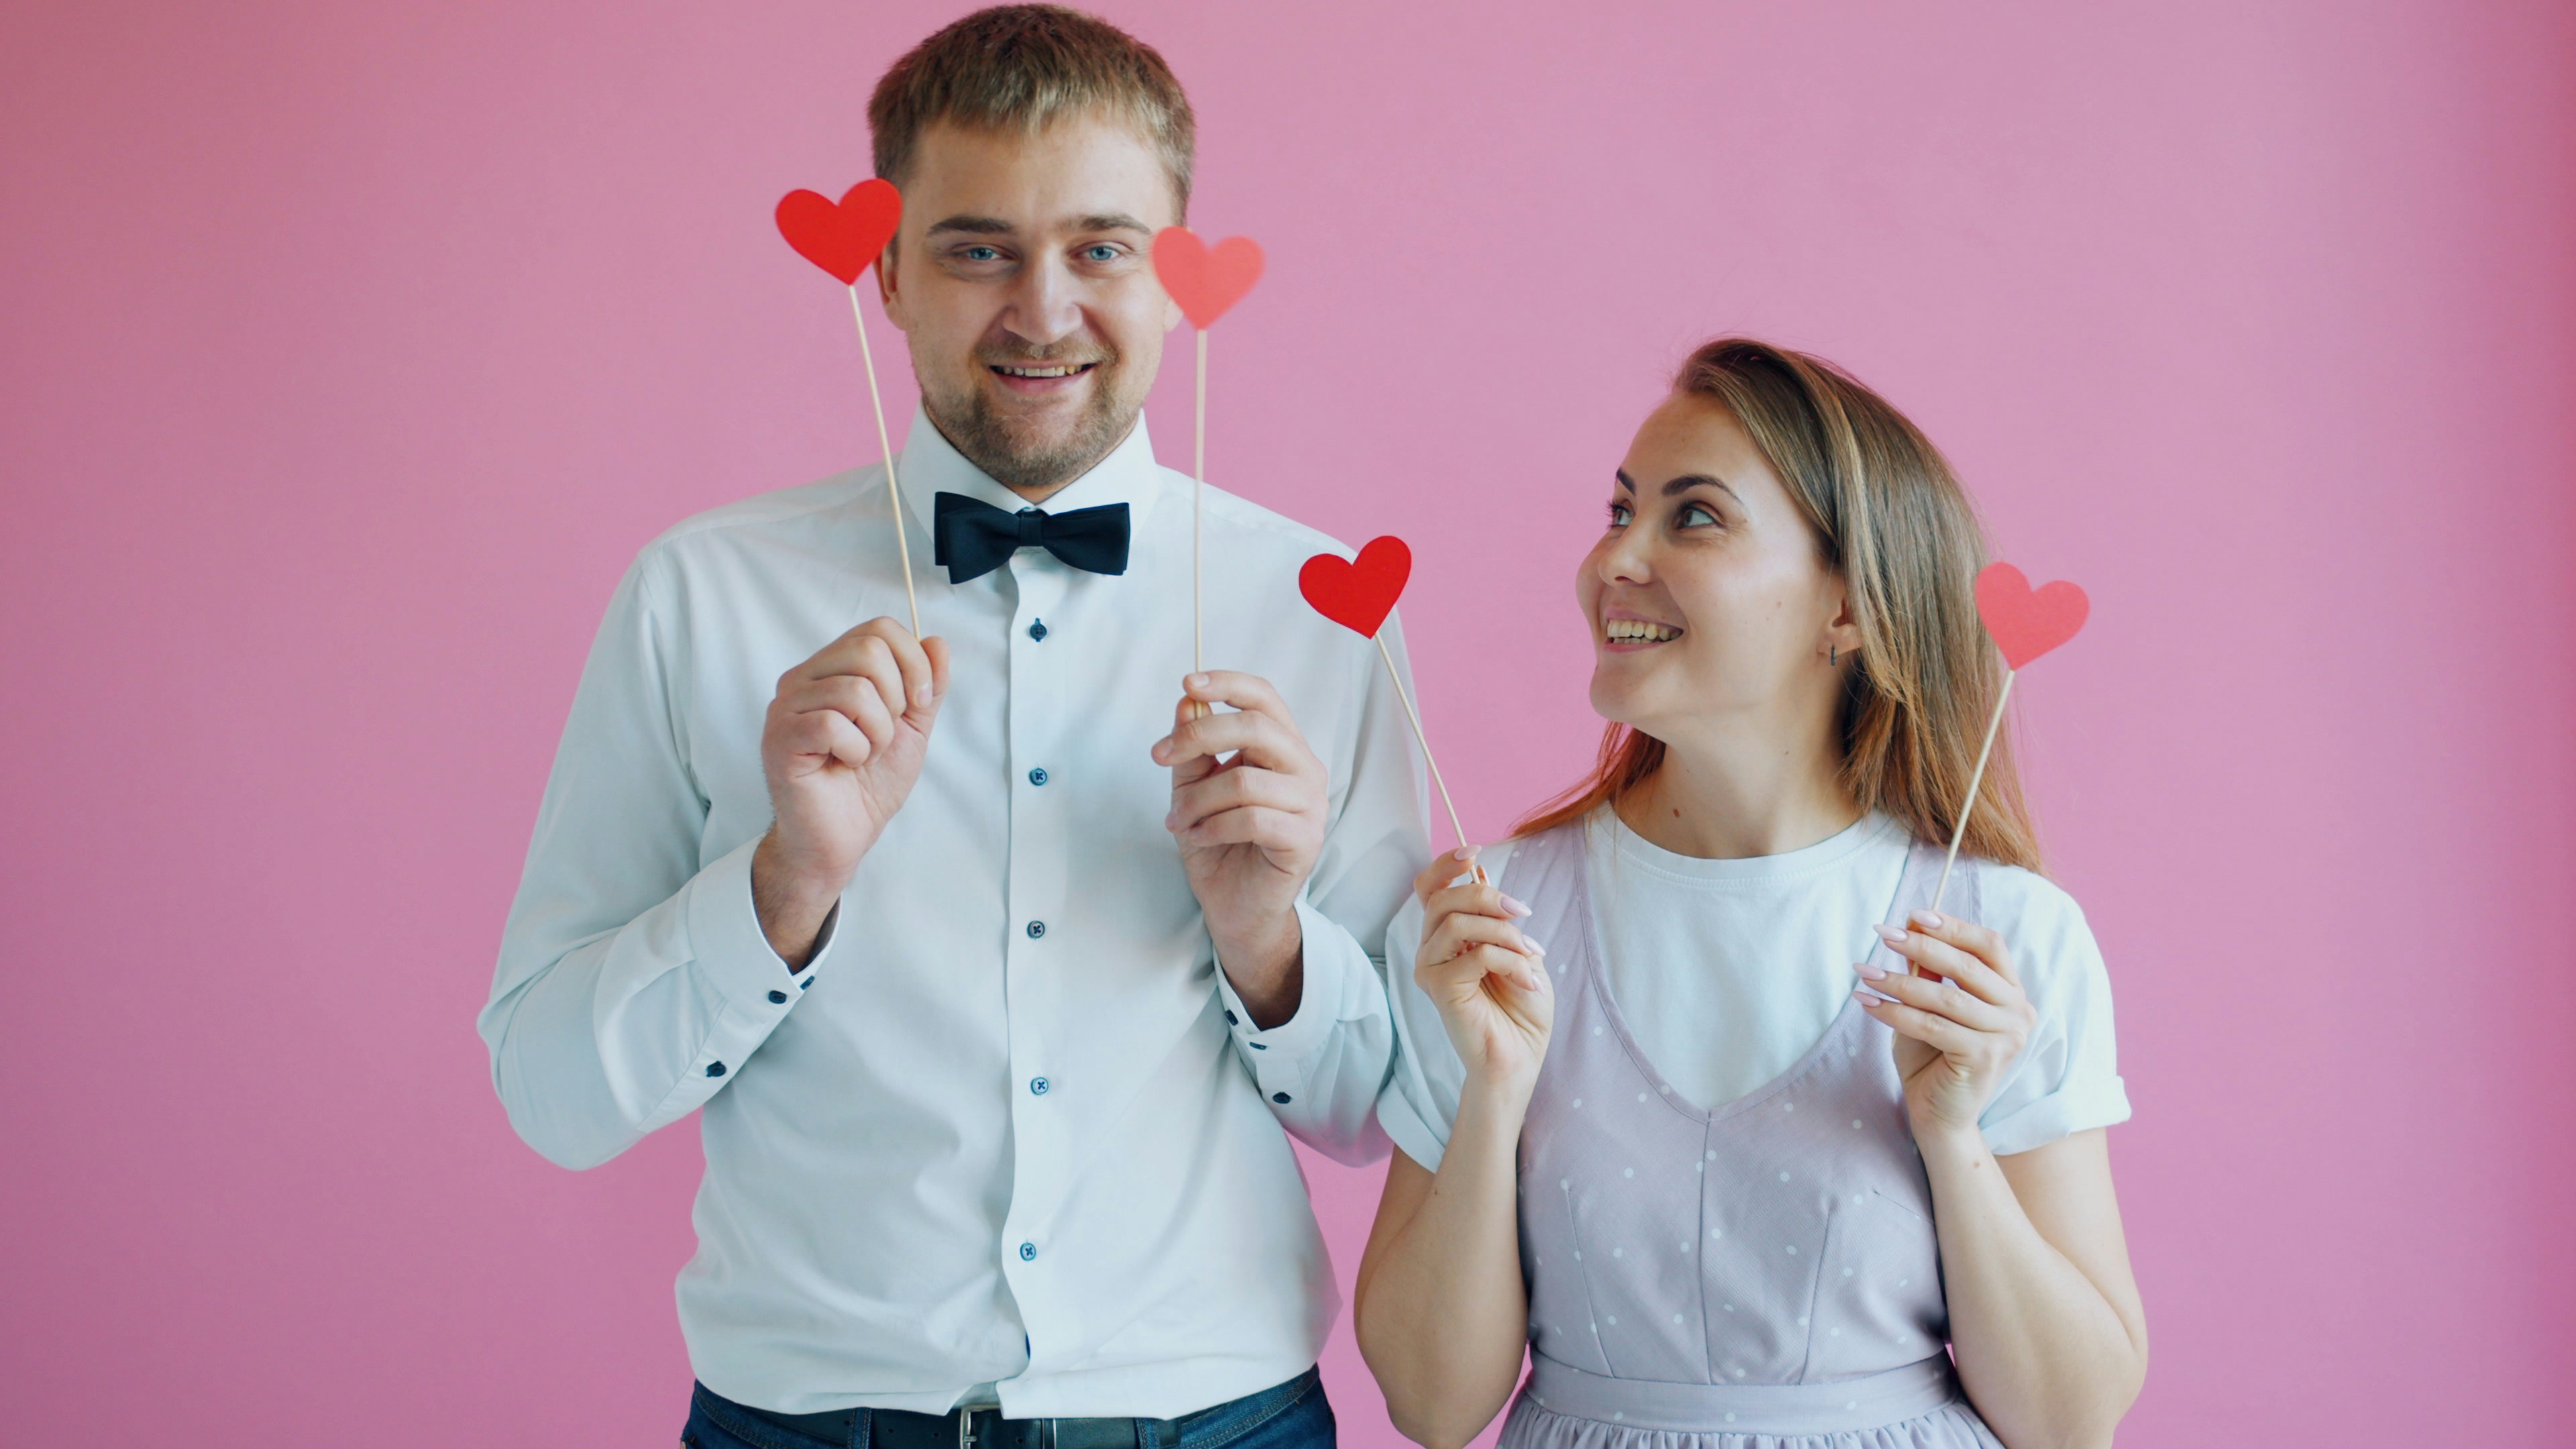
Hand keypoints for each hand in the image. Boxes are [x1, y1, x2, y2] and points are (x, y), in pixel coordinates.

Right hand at [753, 618, 949, 962]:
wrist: (843, 837)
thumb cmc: (869, 783)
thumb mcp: (911, 727)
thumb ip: (926, 686)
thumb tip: (937, 642)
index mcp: (831, 668)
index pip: (879, 629)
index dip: (913, 662)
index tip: (919, 702)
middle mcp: (802, 679)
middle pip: (868, 649)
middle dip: (896, 698)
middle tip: (884, 735)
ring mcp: (786, 707)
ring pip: (854, 689)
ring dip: (878, 732)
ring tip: (863, 754)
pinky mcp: (780, 739)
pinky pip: (832, 724)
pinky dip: (855, 750)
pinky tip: (845, 764)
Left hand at [1151, 672, 1328, 1016]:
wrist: (1235, 908)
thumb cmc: (1219, 844)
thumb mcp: (1193, 789)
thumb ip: (1193, 750)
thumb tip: (1186, 703)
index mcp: (1282, 748)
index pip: (1265, 698)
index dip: (1228, 683)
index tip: (1188, 684)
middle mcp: (1304, 769)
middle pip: (1257, 727)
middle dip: (1199, 736)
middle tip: (1159, 756)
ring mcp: (1311, 805)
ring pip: (1245, 779)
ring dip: (1197, 799)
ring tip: (1178, 820)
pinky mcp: (1305, 840)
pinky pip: (1252, 818)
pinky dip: (1214, 826)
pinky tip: (1200, 837)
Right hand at [1411, 848, 1552, 1094]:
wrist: (1520, 1058)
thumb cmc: (1520, 1010)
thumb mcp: (1519, 951)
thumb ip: (1499, 918)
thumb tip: (1482, 873)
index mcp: (1446, 937)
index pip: (1429, 889)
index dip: (1446, 865)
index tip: (1475, 850)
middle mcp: (1431, 950)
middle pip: (1443, 899)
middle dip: (1488, 896)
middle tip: (1524, 912)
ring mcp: (1430, 969)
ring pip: (1456, 923)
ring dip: (1504, 933)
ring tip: (1532, 955)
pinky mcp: (1439, 989)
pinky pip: (1476, 955)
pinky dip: (1510, 962)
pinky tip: (1530, 981)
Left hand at [1855, 909, 2037, 1140]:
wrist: (1938, 1115)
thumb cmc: (1932, 1057)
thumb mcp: (1930, 1005)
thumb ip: (1930, 971)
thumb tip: (1912, 923)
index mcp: (2012, 992)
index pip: (1990, 945)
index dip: (1954, 926)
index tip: (1914, 914)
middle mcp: (2018, 1012)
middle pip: (1967, 966)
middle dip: (1920, 946)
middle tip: (1882, 933)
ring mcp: (2007, 1036)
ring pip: (1945, 997)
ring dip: (1898, 981)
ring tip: (1864, 972)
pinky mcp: (1985, 1057)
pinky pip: (1933, 1026)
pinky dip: (1896, 1013)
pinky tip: (1869, 1004)